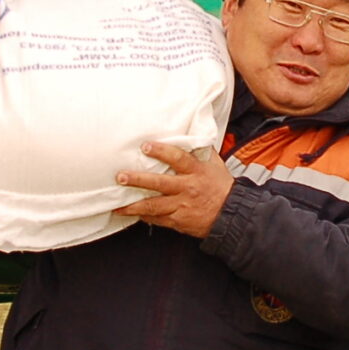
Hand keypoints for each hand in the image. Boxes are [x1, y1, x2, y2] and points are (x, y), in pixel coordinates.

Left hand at [115, 141, 232, 237]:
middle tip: (121, 176)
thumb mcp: (214, 163)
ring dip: (133, 205)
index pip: (177, 158)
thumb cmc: (221, 186)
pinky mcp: (178, 221)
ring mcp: (181, 206)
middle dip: (138, 180)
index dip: (161, 152)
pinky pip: (157, 219)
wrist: (231, 214)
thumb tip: (191, 129)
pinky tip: (131, 214)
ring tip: (117, 205)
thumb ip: (200, 149)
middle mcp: (187, 188)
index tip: (146, 146)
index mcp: (196, 171)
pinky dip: (144, 216)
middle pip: (159, 184)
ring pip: (154, 206)